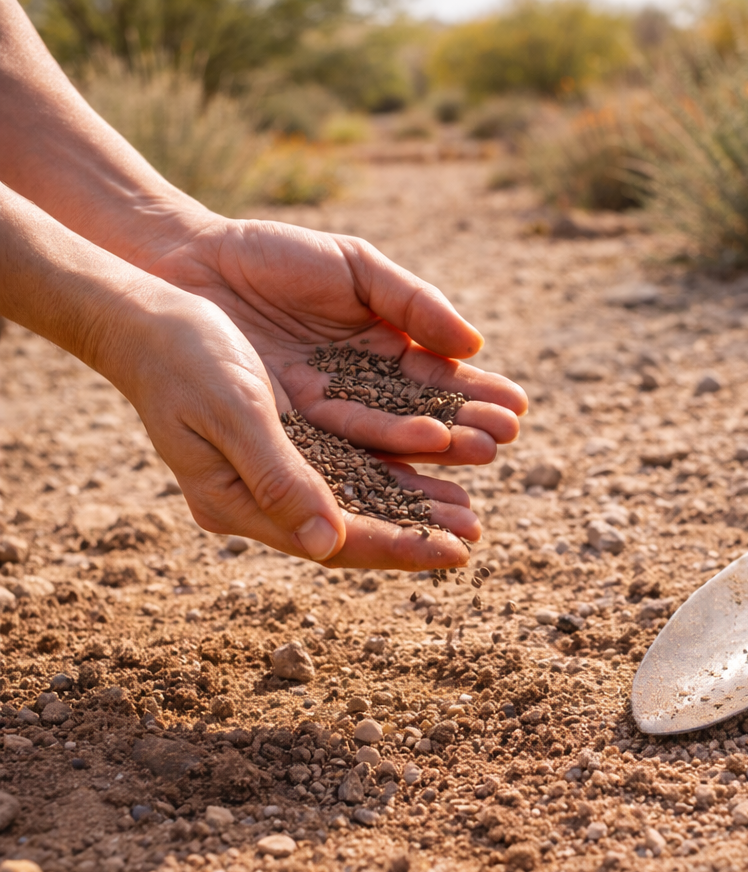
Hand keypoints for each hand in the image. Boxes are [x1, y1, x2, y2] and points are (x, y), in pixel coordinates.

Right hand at [107, 282, 484, 569]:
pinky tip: (432, 452)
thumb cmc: (179, 356)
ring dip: (412, 497)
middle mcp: (261, 494)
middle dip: (415, 529)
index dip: (397, 547)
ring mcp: (274, 464)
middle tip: (475, 532)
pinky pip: (350, 455)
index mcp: (238, 503)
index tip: (455, 553)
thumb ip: (278, 477)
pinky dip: (394, 458)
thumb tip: (328, 543)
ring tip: (466, 503)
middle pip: (353, 524)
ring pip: (357, 491)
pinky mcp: (287, 432)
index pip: (333, 540)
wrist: (143, 313)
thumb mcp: (231, 411)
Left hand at [145, 216, 527, 464]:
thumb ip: (414, 302)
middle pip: (420, 422)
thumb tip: (474, 344)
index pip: (438, 383)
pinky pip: (339, 455)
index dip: (476, 396)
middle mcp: (360, 393)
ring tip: (475, 459)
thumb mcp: (355, 267)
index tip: (518, 408)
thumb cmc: (273, 257)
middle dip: (464, 433)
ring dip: (433, 456)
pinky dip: (379, 463)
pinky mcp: (289, 435)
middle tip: (504, 444)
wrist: (192, 264)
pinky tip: (415, 469)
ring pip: (386, 446)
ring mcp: (325, 418)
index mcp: (382, 352)